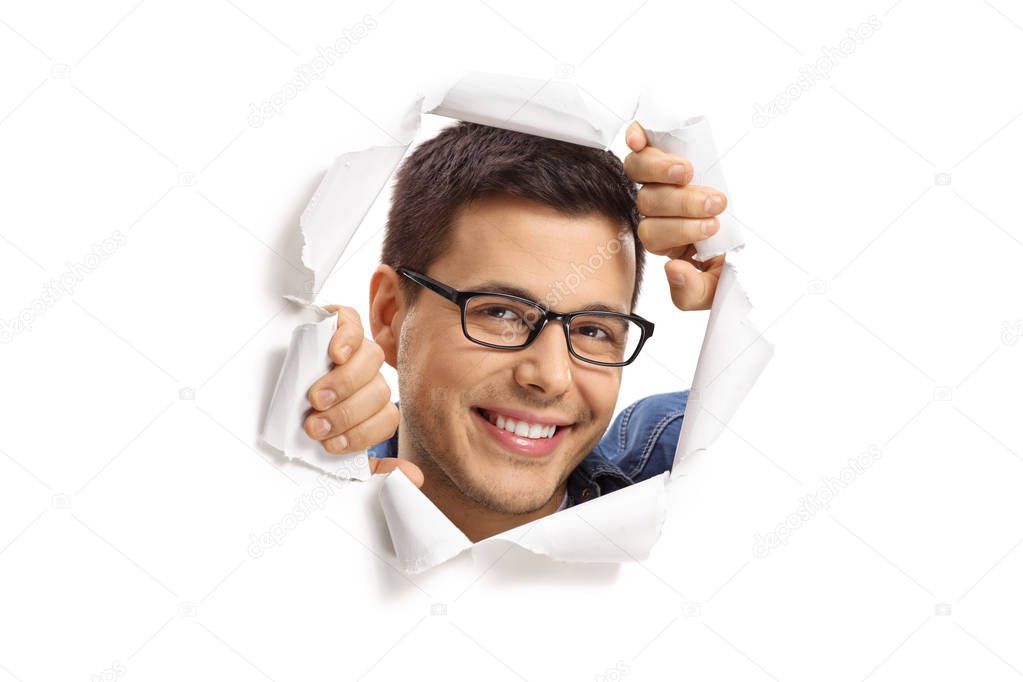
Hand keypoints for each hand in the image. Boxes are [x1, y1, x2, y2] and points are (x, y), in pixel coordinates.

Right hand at [304, 304, 423, 486]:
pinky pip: (353, 323)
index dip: (362, 435)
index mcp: (374, 405)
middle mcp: (372, 376)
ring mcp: (359, 348)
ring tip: (315, 397)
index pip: (388, 419)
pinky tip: (335, 355)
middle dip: (347, 414)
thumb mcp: (331, 446)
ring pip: (372, 359)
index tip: (330, 445)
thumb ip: (371, 466)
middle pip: (381, 392)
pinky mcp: (342, 322)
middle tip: (315, 424)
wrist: (271, 377)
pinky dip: (347, 338)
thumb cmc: (303, 415)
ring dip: (344, 383)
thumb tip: (412, 477)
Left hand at [624, 121, 726, 310]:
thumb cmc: (730, 259)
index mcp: (665, 240)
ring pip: (639, 173)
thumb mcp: (715, 287)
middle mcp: (656, 210)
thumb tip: (672, 269)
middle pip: (648, 203)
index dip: (679, 231)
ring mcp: (659, 180)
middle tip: (716, 203)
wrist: (750, 236)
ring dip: (661, 171)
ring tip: (689, 172)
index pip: (654, 235)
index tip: (713, 227)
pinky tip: (640, 137)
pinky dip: (637, 139)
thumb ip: (692, 292)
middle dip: (681, 204)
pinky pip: (641, 145)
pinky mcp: (666, 153)